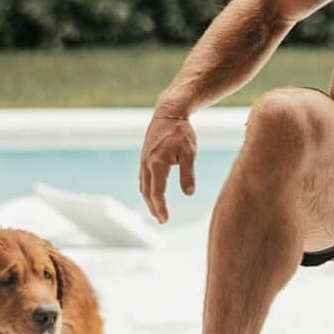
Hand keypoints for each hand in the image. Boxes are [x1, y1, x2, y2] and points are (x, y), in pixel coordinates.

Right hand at [139, 95, 196, 222]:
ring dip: (149, 200)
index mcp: (157, 163)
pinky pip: (143, 177)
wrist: (169, 113)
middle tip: (162, 220)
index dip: (160, 208)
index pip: (157, 192)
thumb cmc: (182, 132)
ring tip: (157, 211)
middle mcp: (147, 163)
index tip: (165, 220)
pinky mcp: (144, 156)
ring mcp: (143, 160)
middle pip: (147, 192)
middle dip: (153, 208)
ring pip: (143, 185)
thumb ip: (188, 174)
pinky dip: (147, 189)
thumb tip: (189, 194)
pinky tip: (153, 194)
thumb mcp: (190, 153)